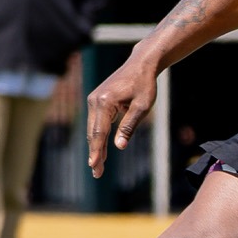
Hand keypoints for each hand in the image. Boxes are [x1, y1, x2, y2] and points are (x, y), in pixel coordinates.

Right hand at [85, 60, 157, 178]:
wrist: (140, 64)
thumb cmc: (144, 84)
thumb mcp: (142, 107)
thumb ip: (129, 126)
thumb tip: (119, 147)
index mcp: (105, 102)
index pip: (99, 132)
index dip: (96, 151)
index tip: (94, 166)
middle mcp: (94, 100)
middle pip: (93, 133)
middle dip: (95, 153)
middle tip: (97, 173)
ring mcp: (93, 99)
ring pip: (92, 129)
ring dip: (95, 147)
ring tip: (98, 166)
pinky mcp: (96, 100)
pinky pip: (95, 122)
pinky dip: (98, 136)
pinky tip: (101, 150)